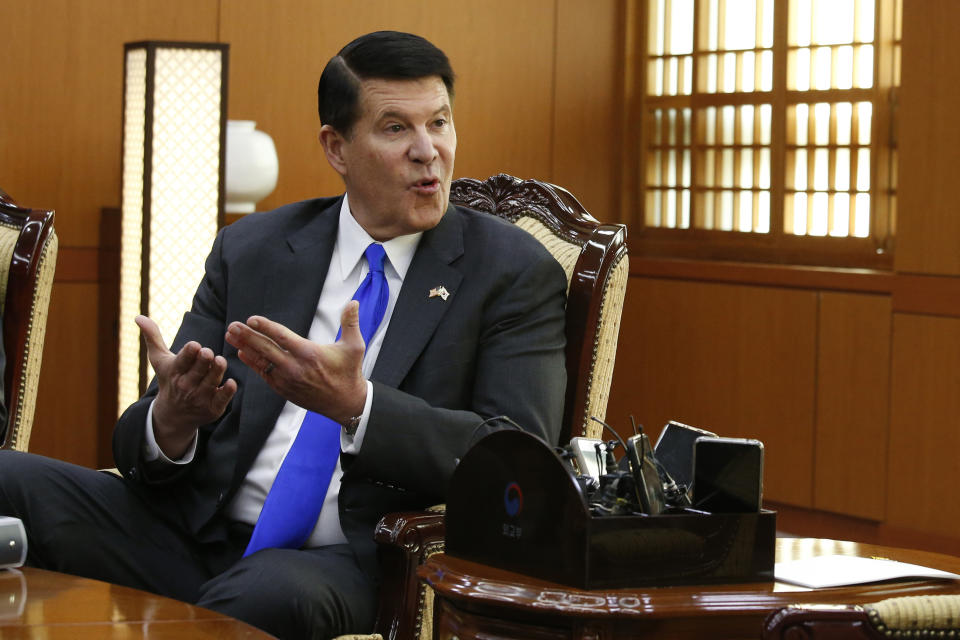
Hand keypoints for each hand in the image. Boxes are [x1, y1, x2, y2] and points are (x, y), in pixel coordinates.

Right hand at [136, 315, 236, 457]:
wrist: (173, 416)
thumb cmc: (169, 379)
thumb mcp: (159, 360)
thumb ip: (153, 337)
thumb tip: (138, 316)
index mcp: (175, 371)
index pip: (182, 361)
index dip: (189, 353)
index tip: (194, 345)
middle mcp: (187, 385)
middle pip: (198, 370)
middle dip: (204, 360)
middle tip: (208, 352)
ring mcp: (200, 398)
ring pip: (211, 382)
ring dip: (217, 371)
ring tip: (220, 361)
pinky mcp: (213, 408)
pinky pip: (222, 399)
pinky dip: (227, 392)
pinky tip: (232, 383)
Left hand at [224, 302, 367, 424]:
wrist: (345, 403)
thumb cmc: (350, 372)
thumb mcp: (355, 347)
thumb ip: (351, 323)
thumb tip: (353, 302)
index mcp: (309, 354)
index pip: (281, 337)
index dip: (265, 327)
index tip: (251, 319)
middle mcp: (295, 367)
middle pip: (265, 348)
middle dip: (247, 336)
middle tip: (232, 326)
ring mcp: (287, 380)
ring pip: (261, 361)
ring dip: (244, 348)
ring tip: (230, 336)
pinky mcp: (284, 390)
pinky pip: (264, 374)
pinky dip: (252, 363)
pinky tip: (242, 354)